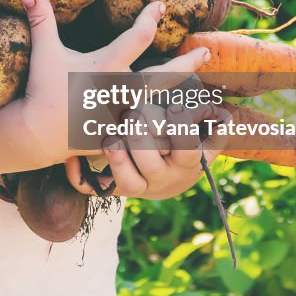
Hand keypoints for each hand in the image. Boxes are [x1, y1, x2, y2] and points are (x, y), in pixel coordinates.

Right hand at [16, 0, 209, 169]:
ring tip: (201, 91)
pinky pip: (150, 129)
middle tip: (205, 52)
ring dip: (183, 96)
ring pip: (163, 105)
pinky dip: (166, 125)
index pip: (138, 37)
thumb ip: (41, 20)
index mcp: (108, 66)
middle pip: (164, 74)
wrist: (38, 134)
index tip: (161, 6)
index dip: (150, 18)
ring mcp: (124, 114)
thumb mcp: (44, 52)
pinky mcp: (122, 133)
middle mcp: (122, 90)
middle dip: (187, 62)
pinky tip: (179, 122)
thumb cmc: (43, 89)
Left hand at [64, 102, 232, 198]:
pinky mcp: (112, 189)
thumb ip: (214, 123)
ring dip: (116, 158)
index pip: (187, 150)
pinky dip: (80, 177)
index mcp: (186, 163)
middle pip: (152, 164)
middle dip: (141, 138)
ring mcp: (137, 186)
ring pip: (126, 180)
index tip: (174, 106)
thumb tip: (225, 117)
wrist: (166, 176)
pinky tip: (70, 161)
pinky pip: (92, 189)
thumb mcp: (203, 135)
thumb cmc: (183, 141)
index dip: (181, 131)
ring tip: (109, 137)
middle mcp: (161, 179)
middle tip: (132, 114)